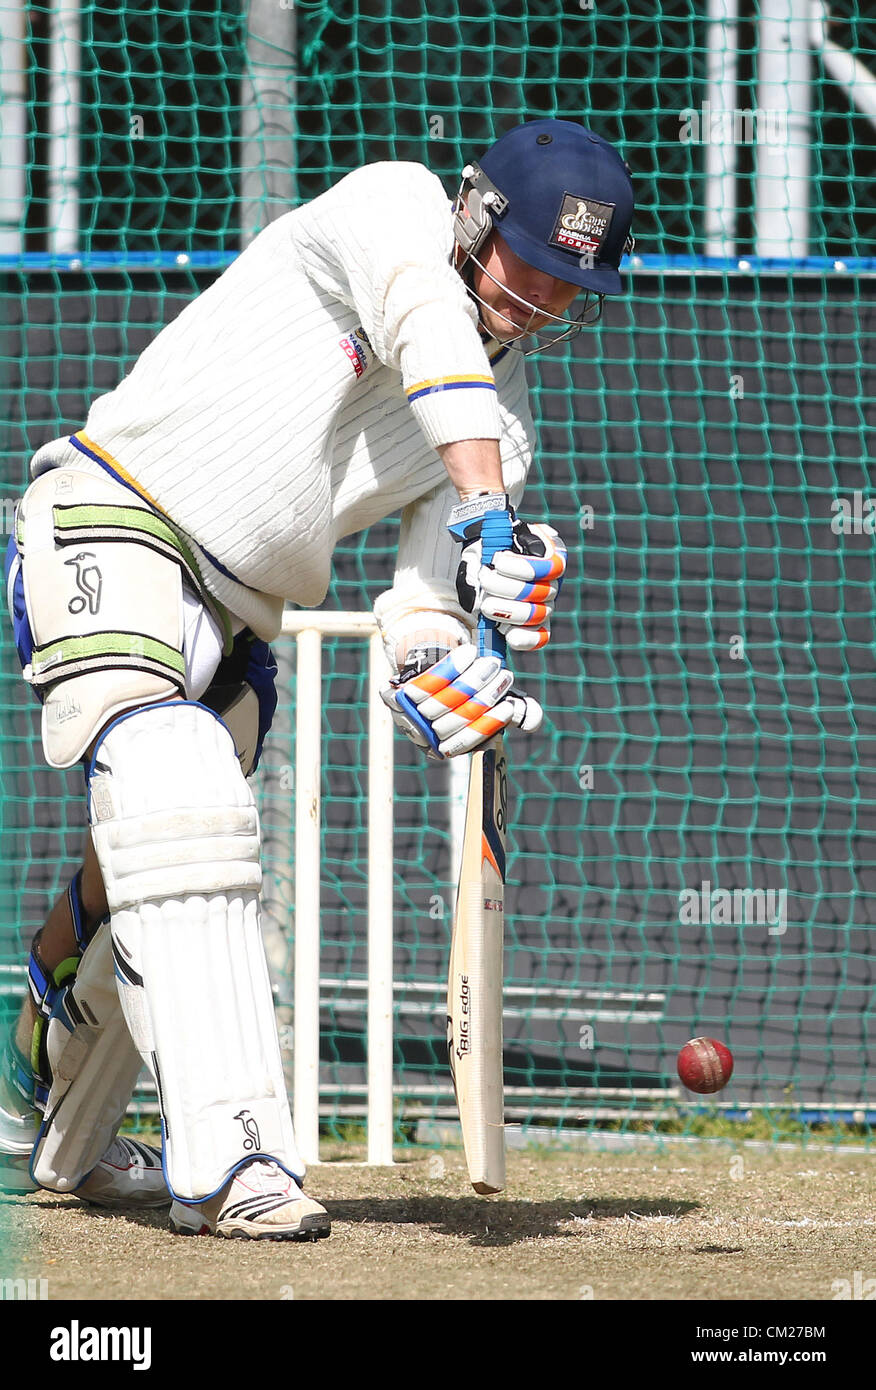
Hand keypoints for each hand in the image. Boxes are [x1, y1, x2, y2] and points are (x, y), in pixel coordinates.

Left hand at [380, 643, 541, 758]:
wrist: (434, 670)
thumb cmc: (470, 693)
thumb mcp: (496, 702)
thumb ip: (519, 713)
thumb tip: (532, 721)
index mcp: (448, 748)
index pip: (468, 741)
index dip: (489, 725)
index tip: (508, 707)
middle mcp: (426, 737)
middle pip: (456, 718)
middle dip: (485, 697)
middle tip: (504, 676)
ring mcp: (411, 716)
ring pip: (445, 699)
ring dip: (473, 680)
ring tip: (491, 664)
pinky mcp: (401, 693)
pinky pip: (429, 680)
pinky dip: (452, 666)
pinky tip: (470, 653)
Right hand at [447, 494, 566, 651]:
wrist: (489, 530)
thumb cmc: (480, 561)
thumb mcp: (472, 581)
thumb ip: (472, 593)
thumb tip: (474, 605)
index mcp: (527, 614)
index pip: (540, 635)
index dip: (527, 638)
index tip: (509, 636)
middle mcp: (544, 600)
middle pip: (537, 615)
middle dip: (507, 610)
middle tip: (485, 599)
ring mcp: (553, 580)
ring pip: (539, 594)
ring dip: (508, 587)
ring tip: (487, 576)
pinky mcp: (556, 557)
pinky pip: (544, 569)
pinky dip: (520, 568)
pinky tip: (501, 562)